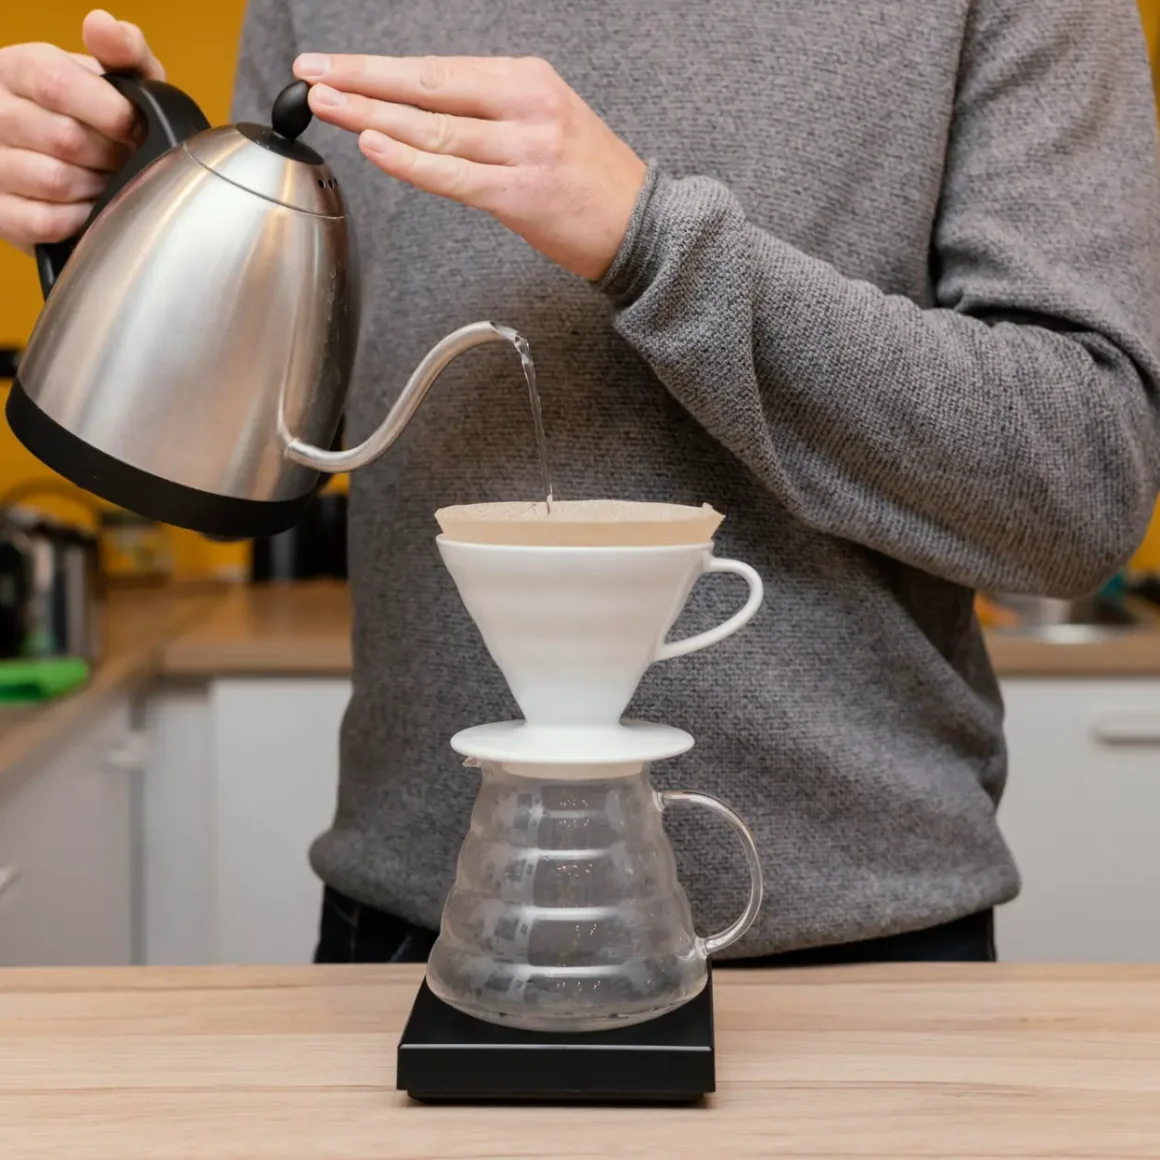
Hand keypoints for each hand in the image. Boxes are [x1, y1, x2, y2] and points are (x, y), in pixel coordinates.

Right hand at [0, 9, 163, 252]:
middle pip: (63, 139)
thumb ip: (123, 50)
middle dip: (112, 156)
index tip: (135, 126)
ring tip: (107, 180)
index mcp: (19, 68)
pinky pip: (44, 221)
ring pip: (55, 182)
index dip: (109, 112)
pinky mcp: (0, 210)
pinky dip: (79, 220)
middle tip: (125, 159)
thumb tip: (103, 26)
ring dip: (98, 189)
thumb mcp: (116, 77)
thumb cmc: (95, 115)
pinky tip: (89, 208)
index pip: (57, 84)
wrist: (73, 161)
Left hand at [293, 53, 647, 280]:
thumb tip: (420, 113)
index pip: (439, 70)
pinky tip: (375, 145)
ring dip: (373, 116)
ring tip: (328, 106)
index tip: (335, 66)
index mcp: (529, 81)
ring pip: (434, 128)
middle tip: (312, 74)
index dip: (379, 68)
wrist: (644, 227)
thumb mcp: (546, 124)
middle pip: (428, 87)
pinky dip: (410, 160)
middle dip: (363, 80)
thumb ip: (489, 114)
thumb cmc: (590, 183)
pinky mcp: (522, 195)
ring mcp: (525, 150)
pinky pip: (453, 176)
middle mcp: (526, 106)